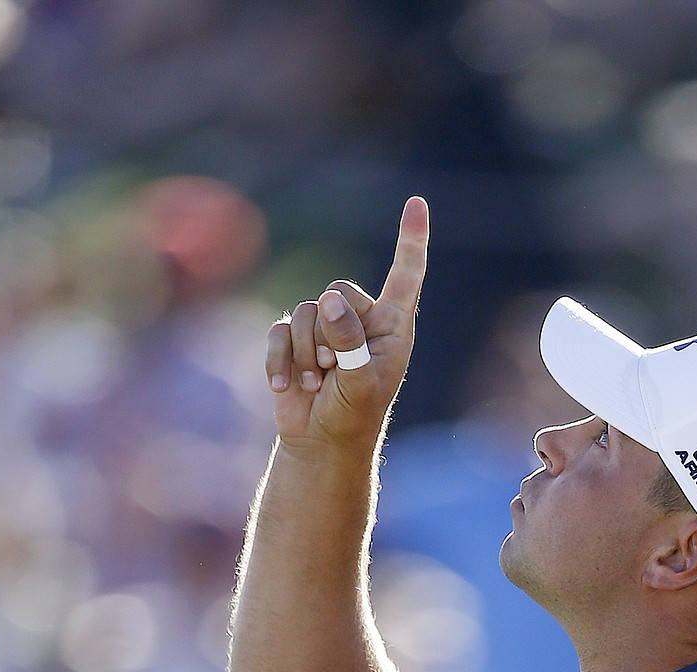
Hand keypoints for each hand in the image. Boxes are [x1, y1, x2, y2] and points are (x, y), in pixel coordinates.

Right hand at [264, 194, 428, 449]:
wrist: (320, 443)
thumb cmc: (353, 416)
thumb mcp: (360, 382)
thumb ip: (350, 340)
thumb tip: (331, 301)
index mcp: (392, 326)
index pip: (405, 275)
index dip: (411, 240)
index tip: (418, 203)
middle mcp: (360, 319)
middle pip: (337, 290)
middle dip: (329, 333)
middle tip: (332, 370)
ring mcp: (325, 327)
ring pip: (306, 311)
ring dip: (304, 352)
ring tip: (316, 383)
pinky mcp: (293, 338)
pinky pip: (279, 330)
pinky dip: (280, 360)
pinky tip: (285, 387)